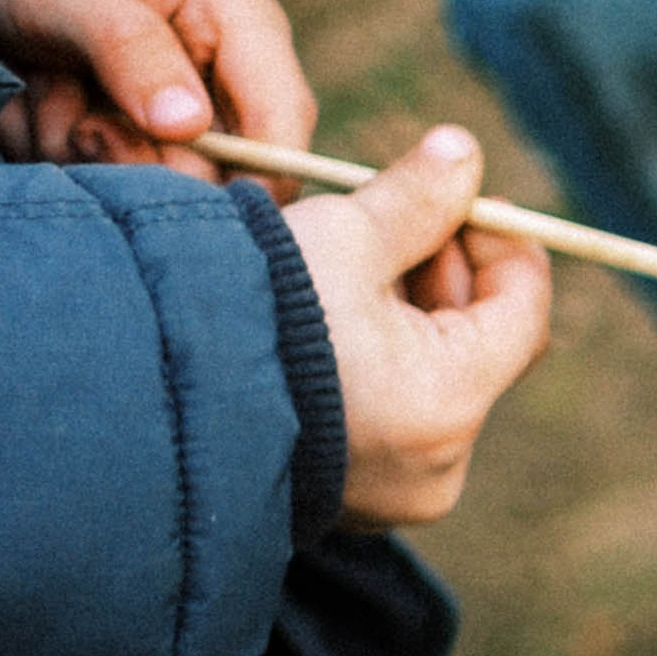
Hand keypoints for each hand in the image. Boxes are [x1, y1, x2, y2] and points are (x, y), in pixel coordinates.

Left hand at [0, 0, 308, 175]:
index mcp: (231, 0)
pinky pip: (121, 174)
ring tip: (47, 93)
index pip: (284, 109)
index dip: (263, 171)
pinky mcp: (147, 128)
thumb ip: (128, 47)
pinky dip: (73, 152)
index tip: (202, 208)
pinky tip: (46, 103)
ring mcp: (188, 98)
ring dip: (95, 153)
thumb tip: (189, 127)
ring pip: (164, 176)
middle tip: (77, 125)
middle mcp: (226, 58)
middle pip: (228, 161)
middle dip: (142, 156)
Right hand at [277, 125, 555, 526]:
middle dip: (443, 272)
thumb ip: (414, 199)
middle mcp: (437, 466)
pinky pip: (384, 418)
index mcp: (449, 403)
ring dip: (400, 312)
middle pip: (477, 347)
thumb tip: (465, 156)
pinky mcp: (346, 499)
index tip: (465, 196)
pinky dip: (369, 363)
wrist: (133, 395)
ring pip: (427, 380)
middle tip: (400, 212)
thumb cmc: (240, 308)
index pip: (523, 312)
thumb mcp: (336, 236)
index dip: (502, 242)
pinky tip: (318, 316)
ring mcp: (392, 492)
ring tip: (341, 260)